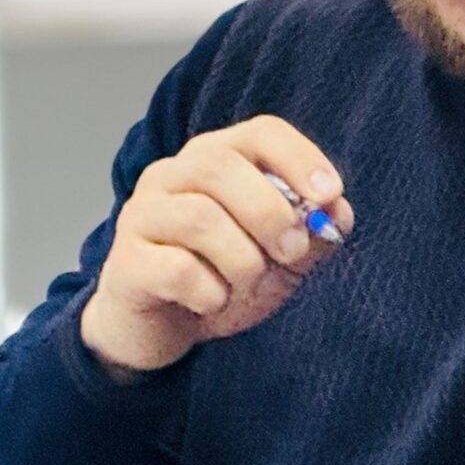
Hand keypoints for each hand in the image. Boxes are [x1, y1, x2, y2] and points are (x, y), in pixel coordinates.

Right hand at [79, 115, 356, 377]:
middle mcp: (171, 176)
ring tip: (247, 284)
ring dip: (242, 259)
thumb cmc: (220, 279)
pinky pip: (177, 269)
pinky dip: (210, 292)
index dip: (299, 157)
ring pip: (199, 218)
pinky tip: (211, 302)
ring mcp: (141, 215)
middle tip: (292, 251)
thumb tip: (338, 212)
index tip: (329, 193)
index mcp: (214, 160)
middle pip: (220, 166)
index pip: (258, 133)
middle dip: (270, 212)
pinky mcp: (126, 263)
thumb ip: (312, 232)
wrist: (162, 331)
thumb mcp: (280, 258)